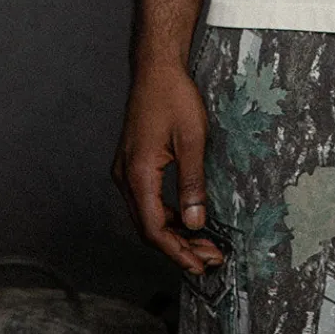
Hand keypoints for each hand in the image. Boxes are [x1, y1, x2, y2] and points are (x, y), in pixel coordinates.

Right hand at [112, 64, 224, 274]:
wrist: (155, 68)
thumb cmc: (173, 96)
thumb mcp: (192, 139)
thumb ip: (193, 183)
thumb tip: (196, 222)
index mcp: (138, 174)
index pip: (154, 229)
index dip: (177, 252)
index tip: (200, 264)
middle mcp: (125, 177)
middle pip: (148, 228)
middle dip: (178, 248)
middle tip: (208, 258)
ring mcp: (126, 171)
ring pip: (145, 217)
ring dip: (172, 233)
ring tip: (202, 244)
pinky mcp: (131, 164)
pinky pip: (145, 201)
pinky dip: (165, 216)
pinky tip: (185, 218)